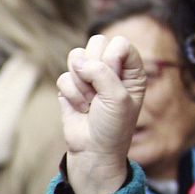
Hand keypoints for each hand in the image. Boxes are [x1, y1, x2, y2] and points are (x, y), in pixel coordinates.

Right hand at [58, 34, 145, 193]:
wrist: (93, 150)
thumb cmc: (113, 127)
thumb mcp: (118, 98)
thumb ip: (101, 72)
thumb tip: (78, 60)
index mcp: (131, 69)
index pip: (119, 43)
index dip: (112, 59)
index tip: (113, 81)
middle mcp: (111, 68)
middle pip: (96, 43)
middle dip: (94, 68)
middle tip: (100, 92)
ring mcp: (89, 76)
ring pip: (76, 57)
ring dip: (81, 83)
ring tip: (91, 102)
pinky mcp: (70, 87)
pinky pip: (63, 77)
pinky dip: (71, 95)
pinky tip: (80, 108)